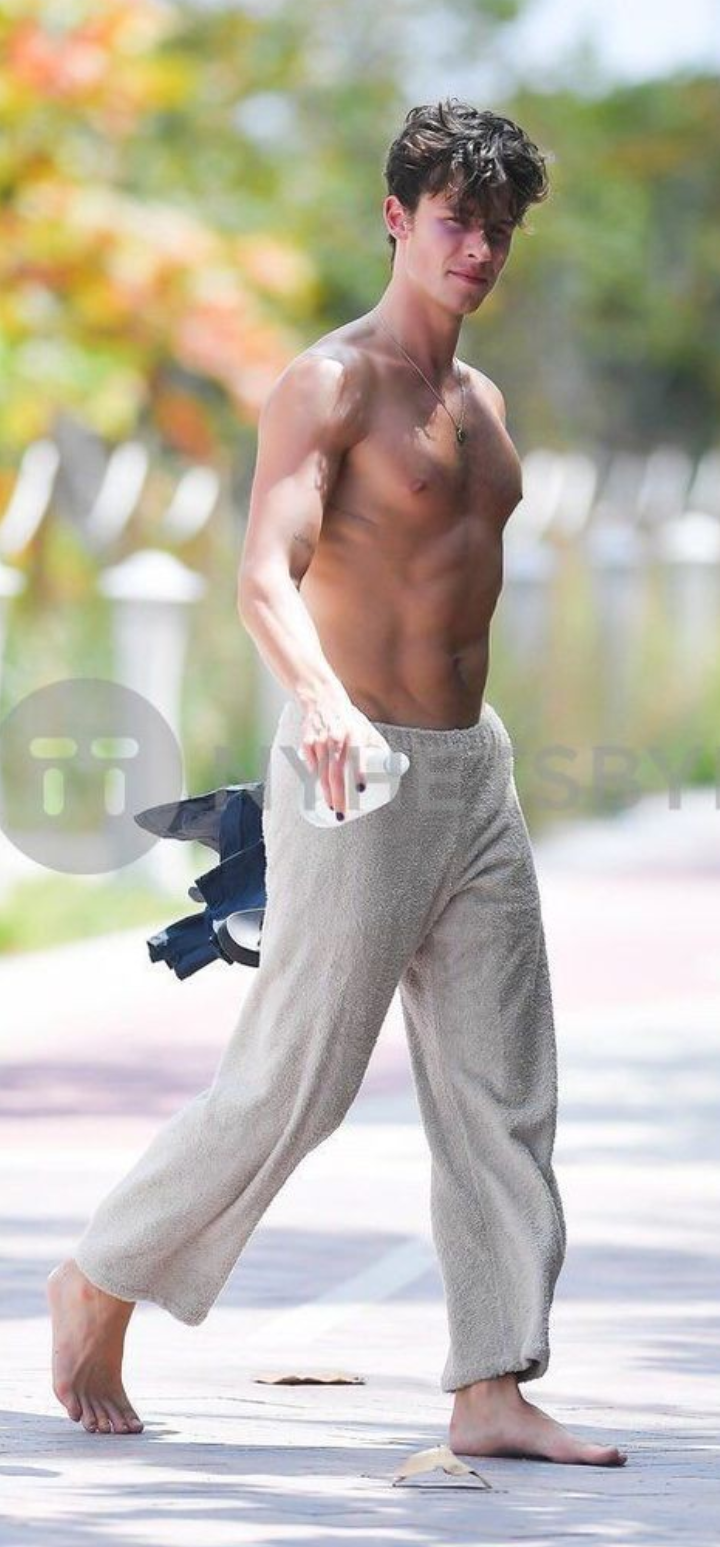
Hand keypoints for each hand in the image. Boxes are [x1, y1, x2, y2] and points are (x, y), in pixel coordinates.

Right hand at [299, 695, 391, 817]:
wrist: (322, 700)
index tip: (360, 788)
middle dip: (339, 795)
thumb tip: (395, 768)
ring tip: (332, 807)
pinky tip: (317, 790)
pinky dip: (315, 778)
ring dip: (326, 792)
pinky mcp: (307, 743)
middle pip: (336, 772)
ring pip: (322, 772)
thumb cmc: (348, 719)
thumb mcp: (366, 729)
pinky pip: (311, 765)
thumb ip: (378, 748)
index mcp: (354, 734)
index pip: (357, 754)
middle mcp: (336, 738)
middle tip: (342, 812)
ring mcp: (320, 741)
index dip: (359, 771)